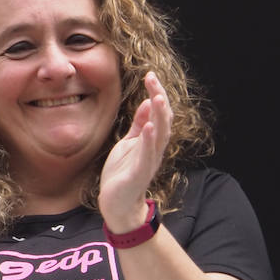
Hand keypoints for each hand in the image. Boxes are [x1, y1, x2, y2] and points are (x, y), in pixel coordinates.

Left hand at [99, 71, 171, 231]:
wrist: (117, 204)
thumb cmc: (123, 173)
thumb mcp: (128, 144)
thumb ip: (138, 126)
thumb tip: (146, 104)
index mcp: (151, 141)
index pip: (158, 113)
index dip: (156, 94)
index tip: (150, 75)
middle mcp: (154, 148)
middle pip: (162, 119)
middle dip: (159, 98)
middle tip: (153, 78)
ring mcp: (148, 160)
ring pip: (159, 135)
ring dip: (159, 115)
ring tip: (157, 96)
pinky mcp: (139, 172)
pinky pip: (147, 154)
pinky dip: (148, 139)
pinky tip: (149, 126)